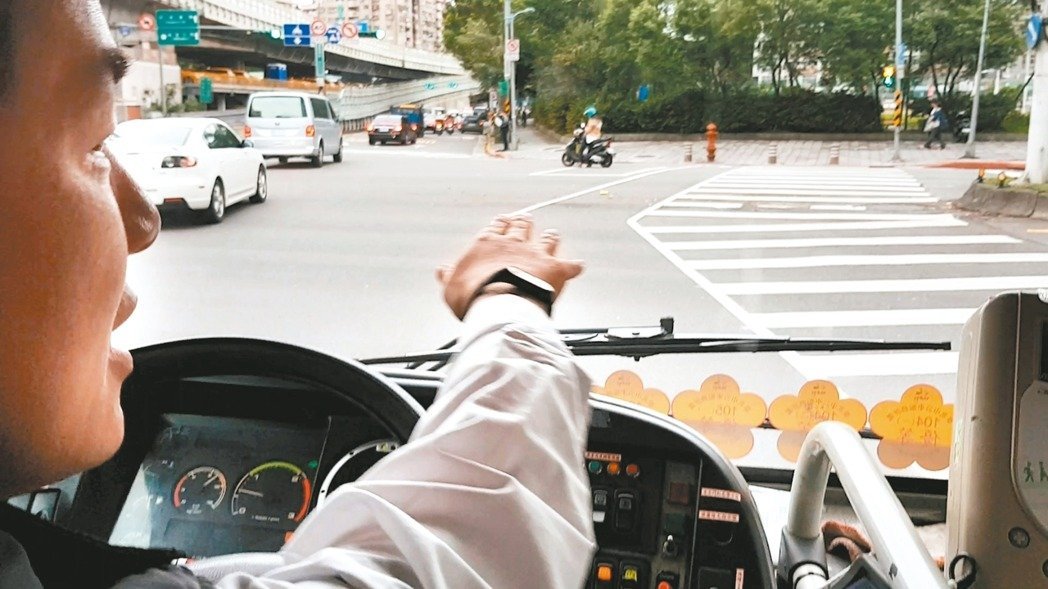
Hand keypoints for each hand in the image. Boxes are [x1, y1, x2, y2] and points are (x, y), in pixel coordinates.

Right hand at [437, 214, 584, 319]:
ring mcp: (536, 254)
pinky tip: (579, 266)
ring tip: (553, 234)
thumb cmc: (473, 297)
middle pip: (521, 226)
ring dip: (550, 237)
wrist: (500, 304)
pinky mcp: (555, 268)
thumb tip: (442, 271)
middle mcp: (513, 243)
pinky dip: (575, 266)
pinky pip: (570, 265)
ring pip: (547, 239)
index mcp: (487, 244)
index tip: (501, 221)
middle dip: (524, 222)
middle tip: (526, 219)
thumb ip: (449, 276)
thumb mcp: (451, 287)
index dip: (499, 224)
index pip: (495, 228)